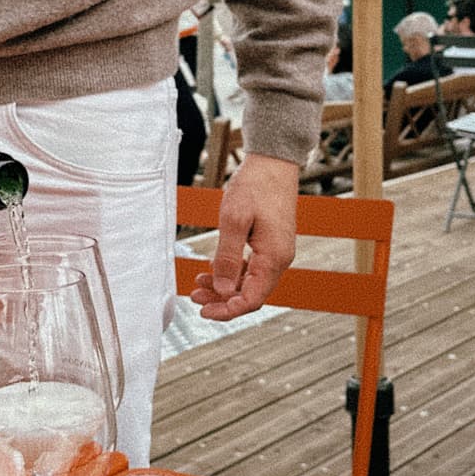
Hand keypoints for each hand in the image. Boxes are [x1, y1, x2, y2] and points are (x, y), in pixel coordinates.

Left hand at [191, 153, 297, 321]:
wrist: (273, 163)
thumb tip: (224, 290)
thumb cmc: (255, 186)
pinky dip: (233, 273)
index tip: (205, 312)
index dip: (228, 310)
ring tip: (198, 285)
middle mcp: (279, 259)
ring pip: (250, 282)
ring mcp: (277, 252)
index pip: (252, 299)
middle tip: (195, 299)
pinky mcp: (271, 244)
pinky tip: (214, 270)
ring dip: (225, 288)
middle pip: (251, 294)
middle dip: (222, 301)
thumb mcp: (233, 220)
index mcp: (273, 257)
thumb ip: (228, 258)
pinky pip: (253, 269)